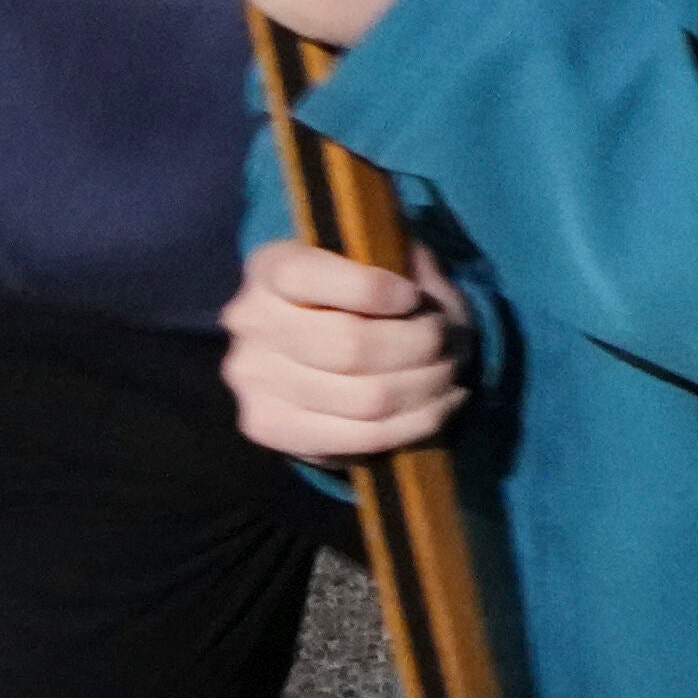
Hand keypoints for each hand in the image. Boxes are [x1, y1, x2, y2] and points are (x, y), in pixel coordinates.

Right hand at [223, 235, 465, 465]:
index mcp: (271, 266)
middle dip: (417, 345)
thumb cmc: (375, 296)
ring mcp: (252, 378)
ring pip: (363, 397)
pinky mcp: (267, 426)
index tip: (412, 297)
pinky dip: (415, 423)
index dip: (371, 289)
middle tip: (446, 341)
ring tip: (449, 373)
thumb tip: (414, 280)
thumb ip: (402, 261)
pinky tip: (440, 405)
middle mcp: (249, 320)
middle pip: (349, 345)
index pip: (307, 277)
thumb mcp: (392, 261)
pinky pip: (360, 436)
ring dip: (424, 386)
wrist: (336, 352)